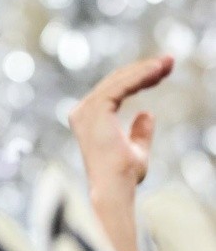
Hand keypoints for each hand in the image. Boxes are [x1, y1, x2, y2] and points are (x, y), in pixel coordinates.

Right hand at [69, 55, 173, 188]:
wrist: (114, 189)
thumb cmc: (123, 177)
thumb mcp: (136, 151)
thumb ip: (140, 132)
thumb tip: (147, 113)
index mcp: (89, 120)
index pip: (114, 91)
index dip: (139, 79)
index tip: (163, 71)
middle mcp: (82, 112)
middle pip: (115, 82)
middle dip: (143, 70)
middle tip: (169, 61)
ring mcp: (86, 110)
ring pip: (118, 81)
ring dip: (143, 70)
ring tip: (167, 63)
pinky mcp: (95, 109)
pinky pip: (119, 86)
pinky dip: (139, 77)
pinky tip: (157, 72)